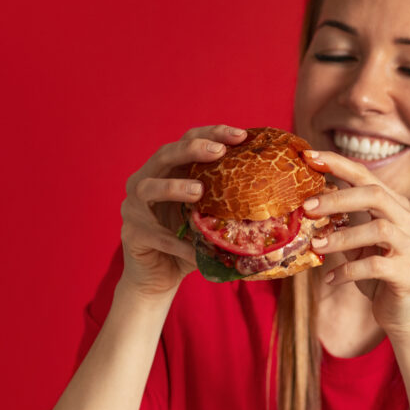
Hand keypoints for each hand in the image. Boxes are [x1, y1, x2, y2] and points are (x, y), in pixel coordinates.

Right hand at [118, 125, 246, 299]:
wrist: (159, 276)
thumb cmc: (190, 240)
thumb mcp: (209, 217)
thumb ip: (229, 201)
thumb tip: (277, 193)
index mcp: (167, 170)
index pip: (187, 140)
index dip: (212, 133)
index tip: (241, 135)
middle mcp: (145, 181)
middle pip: (164, 154)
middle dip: (192, 149)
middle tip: (218, 152)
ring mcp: (133, 207)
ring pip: (148, 188)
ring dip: (174, 186)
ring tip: (199, 191)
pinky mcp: (131, 233)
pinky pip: (155, 235)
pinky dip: (176, 242)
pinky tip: (194, 249)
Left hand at [301, 150, 409, 334]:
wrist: (407, 312)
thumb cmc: (378, 274)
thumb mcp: (358, 244)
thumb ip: (343, 224)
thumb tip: (307, 207)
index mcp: (394, 207)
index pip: (366, 176)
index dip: (338, 164)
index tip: (309, 156)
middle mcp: (407, 221)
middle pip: (375, 195)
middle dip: (338, 198)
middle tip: (307, 208)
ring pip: (377, 230)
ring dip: (342, 237)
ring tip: (316, 245)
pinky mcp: (407, 273)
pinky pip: (376, 266)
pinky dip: (349, 271)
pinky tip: (331, 279)